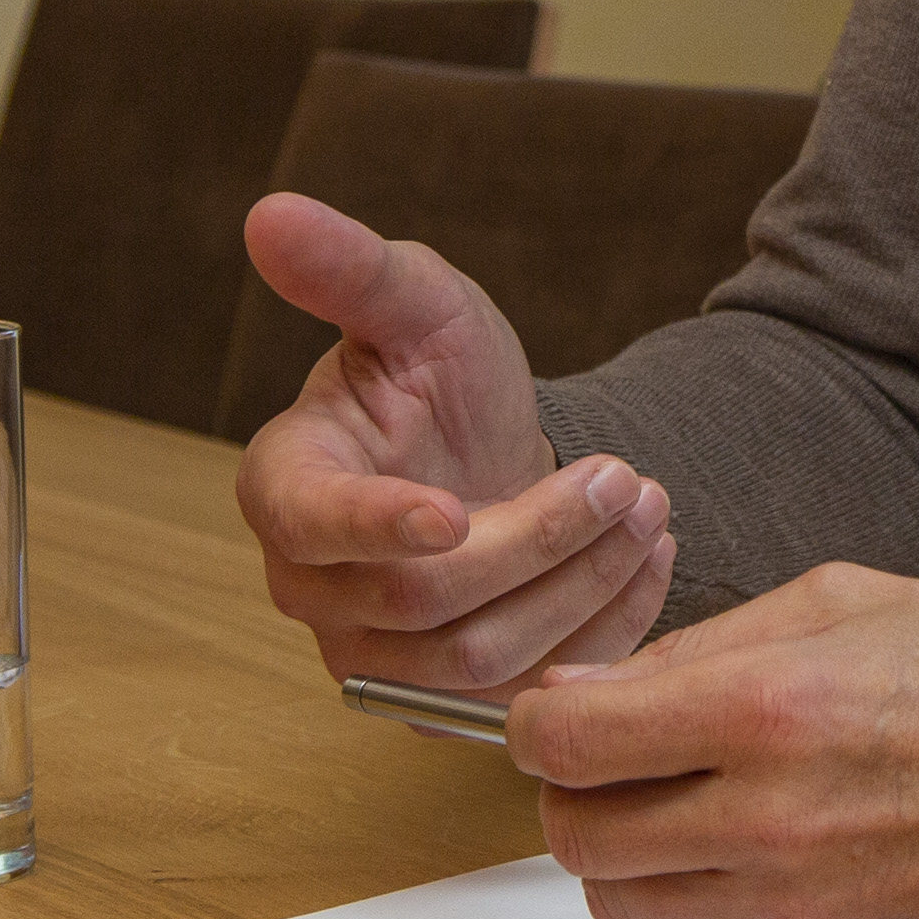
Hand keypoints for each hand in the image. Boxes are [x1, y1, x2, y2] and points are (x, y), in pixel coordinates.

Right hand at [234, 190, 677, 690]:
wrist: (492, 450)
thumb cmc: (439, 374)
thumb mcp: (415, 303)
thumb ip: (350, 268)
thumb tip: (270, 214)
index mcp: (284, 485)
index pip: (313, 526)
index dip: (378, 528)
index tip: (454, 514)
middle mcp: (312, 587)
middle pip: (422, 603)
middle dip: (539, 539)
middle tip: (624, 476)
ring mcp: (375, 658)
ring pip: (479, 662)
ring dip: (583, 584)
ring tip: (647, 506)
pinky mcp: (444, 703)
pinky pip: (526, 693)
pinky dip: (602, 631)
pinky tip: (647, 560)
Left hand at [515, 564, 918, 918]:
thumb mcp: (844, 601)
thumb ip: (701, 648)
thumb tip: (586, 694)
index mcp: (767, 709)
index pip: (562, 743)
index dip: (541, 721)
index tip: (567, 710)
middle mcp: (765, 821)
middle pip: (573, 832)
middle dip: (576, 787)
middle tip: (627, 754)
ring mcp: (792, 908)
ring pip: (619, 899)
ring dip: (629, 848)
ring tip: (693, 798)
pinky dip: (682, 904)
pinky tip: (738, 852)